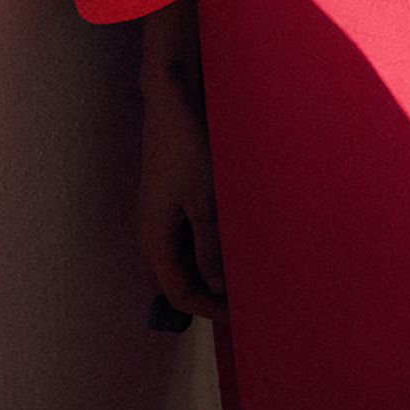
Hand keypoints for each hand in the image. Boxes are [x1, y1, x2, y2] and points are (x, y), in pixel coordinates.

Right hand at [137, 0, 226, 321]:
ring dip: (218, 265)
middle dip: (217, 291)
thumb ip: (211, 248)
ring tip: (254, 266)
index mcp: (154, 238)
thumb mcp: (205, 200)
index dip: (212, 310)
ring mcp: (164, 211)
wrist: (174, 95)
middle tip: (254, 294)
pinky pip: (194, 232)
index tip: (245, 315)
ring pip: (191, 256)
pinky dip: (216, 241)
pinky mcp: (175, 194)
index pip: (180, 294)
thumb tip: (219, 288)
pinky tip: (242, 234)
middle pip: (184, 278)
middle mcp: (154, 230)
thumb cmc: (188, 144)